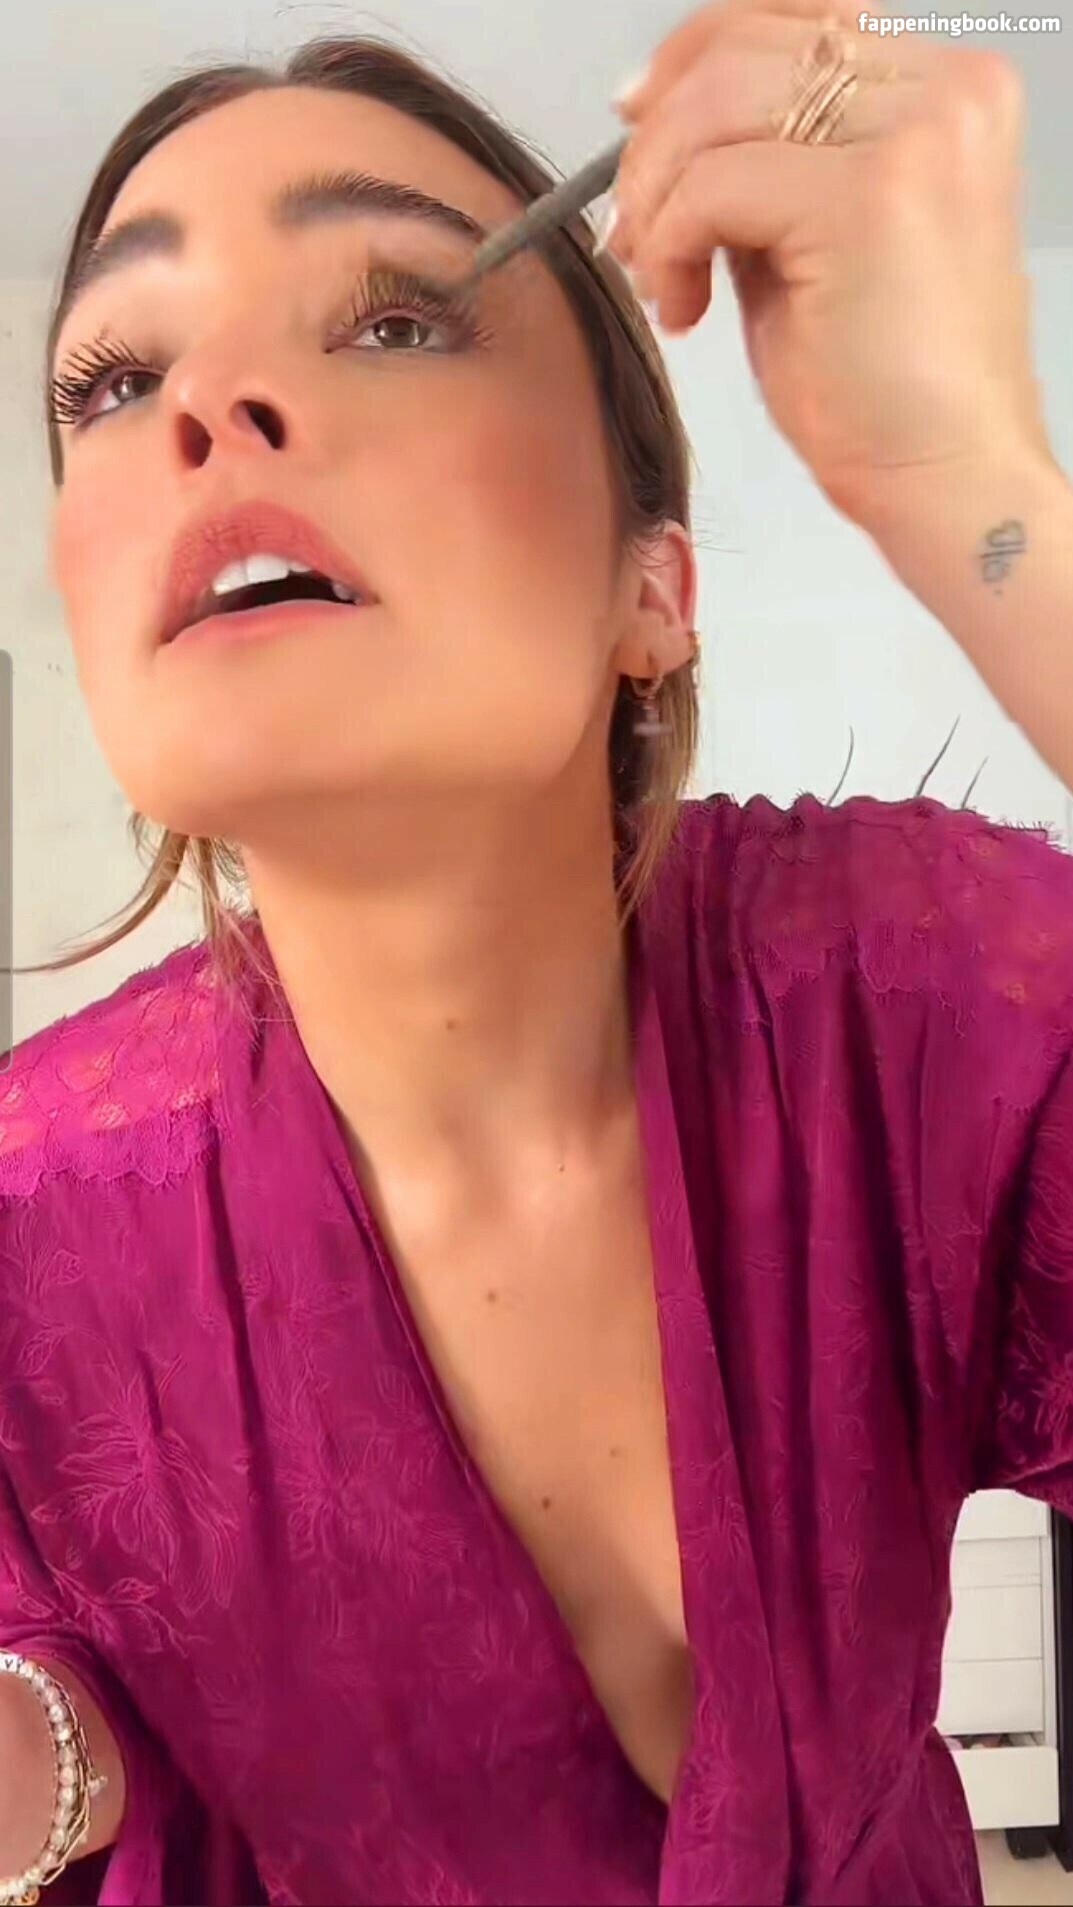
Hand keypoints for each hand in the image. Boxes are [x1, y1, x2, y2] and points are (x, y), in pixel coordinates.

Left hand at [604, 0, 1053, 526]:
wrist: (943, 479)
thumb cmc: (885, 387)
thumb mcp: (816, 238)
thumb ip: (767, 164)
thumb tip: (660, 122)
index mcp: (950, 88)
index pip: (792, 19)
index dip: (693, 62)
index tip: (634, 122)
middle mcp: (946, 91)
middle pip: (742, 48)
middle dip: (656, 140)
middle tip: (630, 228)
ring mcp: (915, 135)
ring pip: (715, 106)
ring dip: (655, 195)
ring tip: (661, 277)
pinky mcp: (867, 198)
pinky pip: (711, 185)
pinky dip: (670, 245)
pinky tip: (686, 308)